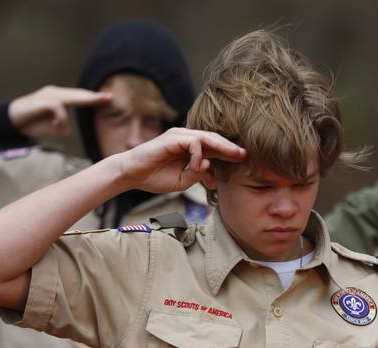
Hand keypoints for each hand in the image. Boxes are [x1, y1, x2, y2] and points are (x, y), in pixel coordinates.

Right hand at [8, 85, 111, 138]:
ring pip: (71, 97)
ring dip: (86, 99)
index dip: (93, 99)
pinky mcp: (41, 101)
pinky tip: (60, 127)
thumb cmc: (31, 123)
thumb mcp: (50, 127)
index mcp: (60, 98)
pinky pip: (57, 108)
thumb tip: (67, 130)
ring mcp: (48, 96)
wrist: (9, 120)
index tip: (109, 100)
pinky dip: (61, 118)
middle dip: (94, 96)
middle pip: (79, 94)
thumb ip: (60, 126)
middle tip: (110, 97)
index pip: (80, 98)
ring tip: (100, 100)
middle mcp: (55, 94)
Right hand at [112, 127, 246, 193]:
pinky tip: (198, 166)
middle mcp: (186, 139)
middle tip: (244, 155)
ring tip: (234, 155)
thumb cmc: (155, 177)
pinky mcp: (171, 138)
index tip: (243, 160)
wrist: (132, 175)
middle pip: (214, 139)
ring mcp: (178, 136)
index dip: (228, 153)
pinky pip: (193, 142)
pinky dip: (198, 154)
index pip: (214, 148)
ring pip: (206, 137)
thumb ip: (198, 174)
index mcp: (190, 149)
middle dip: (230, 148)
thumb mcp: (183, 181)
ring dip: (221, 147)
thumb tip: (210, 166)